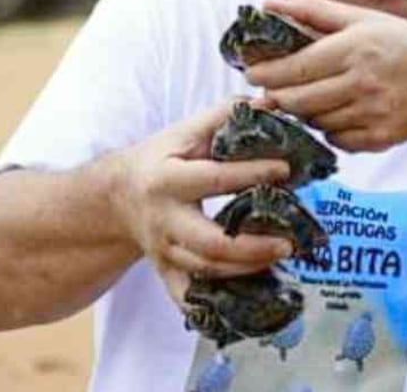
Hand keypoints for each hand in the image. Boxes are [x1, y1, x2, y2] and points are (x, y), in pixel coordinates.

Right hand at [116, 99, 292, 304]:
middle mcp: (164, 221)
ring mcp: (163, 252)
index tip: (286, 171)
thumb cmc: (160, 158)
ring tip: (281, 256)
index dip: (252, 174)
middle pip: (209, 244)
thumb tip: (269, 102)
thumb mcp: (185, 132)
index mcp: (168, 180)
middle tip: (289, 241)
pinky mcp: (166, 273)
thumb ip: (224, 115)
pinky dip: (216, 304)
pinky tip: (250, 298)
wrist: (117, 196)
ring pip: (206, 273)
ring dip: (247, 270)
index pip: (215, 179)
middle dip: (252, 247)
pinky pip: (189, 299)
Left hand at [245, 0, 406, 151]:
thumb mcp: (361, 19)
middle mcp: (363, 82)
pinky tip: (338, 113)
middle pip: (298, 100)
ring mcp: (372, 113)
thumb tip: (268, 5)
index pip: (296, 67)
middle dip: (277, 97)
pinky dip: (329, 129)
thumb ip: (313, 11)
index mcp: (355, 48)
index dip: (267, 73)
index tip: (251, 73)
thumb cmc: (399, 45)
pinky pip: (336, 139)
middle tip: (268, 92)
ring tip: (309, 97)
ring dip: (305, 112)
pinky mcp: (379, 138)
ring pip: (315, 121)